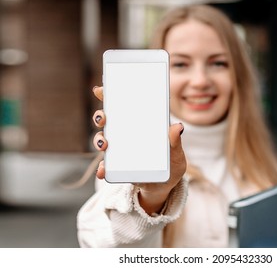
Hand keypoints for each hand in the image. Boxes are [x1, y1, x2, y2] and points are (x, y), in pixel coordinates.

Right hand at [92, 86, 186, 214]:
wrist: (164, 187)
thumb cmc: (172, 166)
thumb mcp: (176, 155)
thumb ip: (175, 142)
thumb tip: (178, 127)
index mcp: (142, 125)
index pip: (125, 106)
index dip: (111, 96)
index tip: (101, 89)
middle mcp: (128, 134)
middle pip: (109, 120)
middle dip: (101, 116)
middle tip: (103, 119)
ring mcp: (120, 149)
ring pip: (103, 139)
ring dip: (99, 139)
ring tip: (104, 145)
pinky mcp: (117, 166)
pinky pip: (105, 165)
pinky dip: (102, 168)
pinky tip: (102, 171)